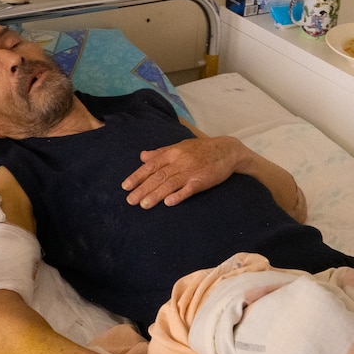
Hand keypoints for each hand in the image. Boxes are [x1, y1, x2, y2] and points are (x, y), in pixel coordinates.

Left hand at [122, 136, 245, 208]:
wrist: (227, 150)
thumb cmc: (201, 150)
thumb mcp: (179, 147)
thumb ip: (160, 153)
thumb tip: (142, 156)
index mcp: (172, 153)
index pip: (151, 165)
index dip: (138, 176)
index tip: (126, 187)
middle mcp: (180, 161)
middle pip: (158, 176)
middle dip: (143, 189)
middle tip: (130, 200)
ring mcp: (191, 171)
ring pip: (170, 183)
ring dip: (156, 194)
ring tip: (143, 205)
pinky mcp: (203, 180)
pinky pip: (189, 189)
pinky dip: (179, 195)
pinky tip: (169, 203)